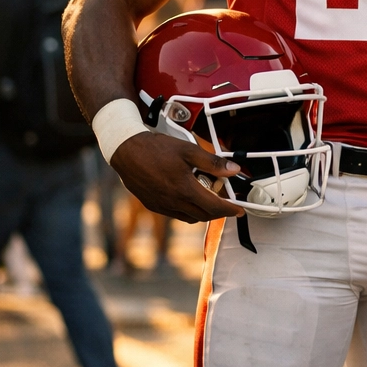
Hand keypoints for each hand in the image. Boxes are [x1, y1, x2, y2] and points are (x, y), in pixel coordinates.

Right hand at [109, 131, 243, 222]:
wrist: (127, 151)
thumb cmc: (157, 149)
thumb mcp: (189, 150)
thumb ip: (213, 163)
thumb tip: (233, 170)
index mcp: (185, 190)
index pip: (214, 208)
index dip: (230, 210)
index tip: (240, 210)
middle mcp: (173, 202)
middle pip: (203, 216)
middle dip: (218, 212)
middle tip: (226, 202)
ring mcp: (161, 205)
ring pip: (189, 218)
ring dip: (203, 212)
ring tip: (208, 198)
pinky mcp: (152, 205)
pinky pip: (175, 214)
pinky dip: (187, 211)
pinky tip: (188, 197)